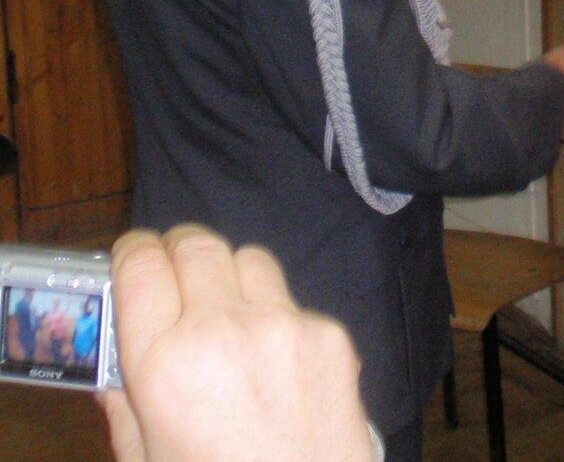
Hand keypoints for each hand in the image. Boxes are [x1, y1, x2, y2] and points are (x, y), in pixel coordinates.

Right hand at [101, 224, 371, 461]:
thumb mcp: (146, 457)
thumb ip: (124, 401)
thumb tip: (111, 355)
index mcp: (163, 363)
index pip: (140, 264)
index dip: (133, 253)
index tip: (132, 258)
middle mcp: (223, 329)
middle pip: (196, 243)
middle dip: (179, 252)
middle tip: (174, 274)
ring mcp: (284, 325)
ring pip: (250, 258)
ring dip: (230, 276)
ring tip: (226, 313)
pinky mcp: (330, 333)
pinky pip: (293, 301)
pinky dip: (276, 317)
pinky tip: (274, 360)